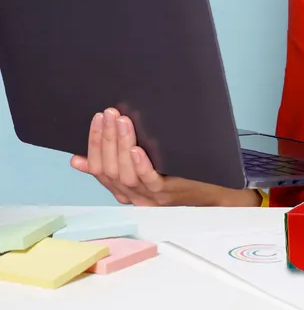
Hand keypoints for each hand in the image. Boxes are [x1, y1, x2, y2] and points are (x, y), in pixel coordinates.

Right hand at [70, 108, 260, 206]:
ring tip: (121, 122)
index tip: (96, 119)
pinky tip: (136, 149)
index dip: (94, 144)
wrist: (212, 193)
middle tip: (107, 114)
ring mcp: (148, 195)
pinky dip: (140, 165)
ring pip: (125, 174)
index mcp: (123, 188)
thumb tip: (84, 156)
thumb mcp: (145, 168)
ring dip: (120, 145)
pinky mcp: (167, 192)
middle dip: (105, 139)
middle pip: (110, 169)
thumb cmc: (179, 175)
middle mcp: (132, 194)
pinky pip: (149, 180)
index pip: (99, 168)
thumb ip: (120, 161)